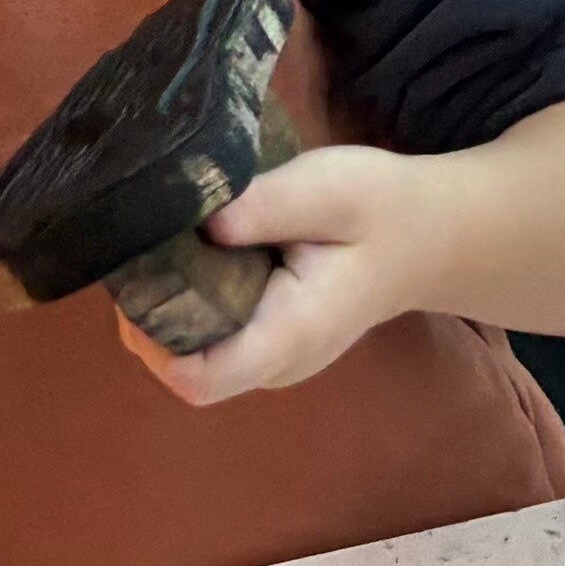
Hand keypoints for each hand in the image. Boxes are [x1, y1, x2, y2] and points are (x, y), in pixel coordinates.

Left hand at [125, 145, 426, 407]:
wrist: (424, 236)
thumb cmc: (381, 209)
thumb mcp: (332, 187)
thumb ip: (267, 205)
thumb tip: (200, 221)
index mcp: (289, 334)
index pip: (197, 378)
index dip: (150, 338)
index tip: (140, 275)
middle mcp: (273, 364)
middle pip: (178, 364)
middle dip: (148, 309)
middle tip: (145, 239)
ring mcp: (268, 360)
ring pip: (186, 351)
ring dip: (164, 302)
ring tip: (168, 238)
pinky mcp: (262, 344)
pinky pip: (205, 336)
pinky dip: (186, 299)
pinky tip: (191, 250)